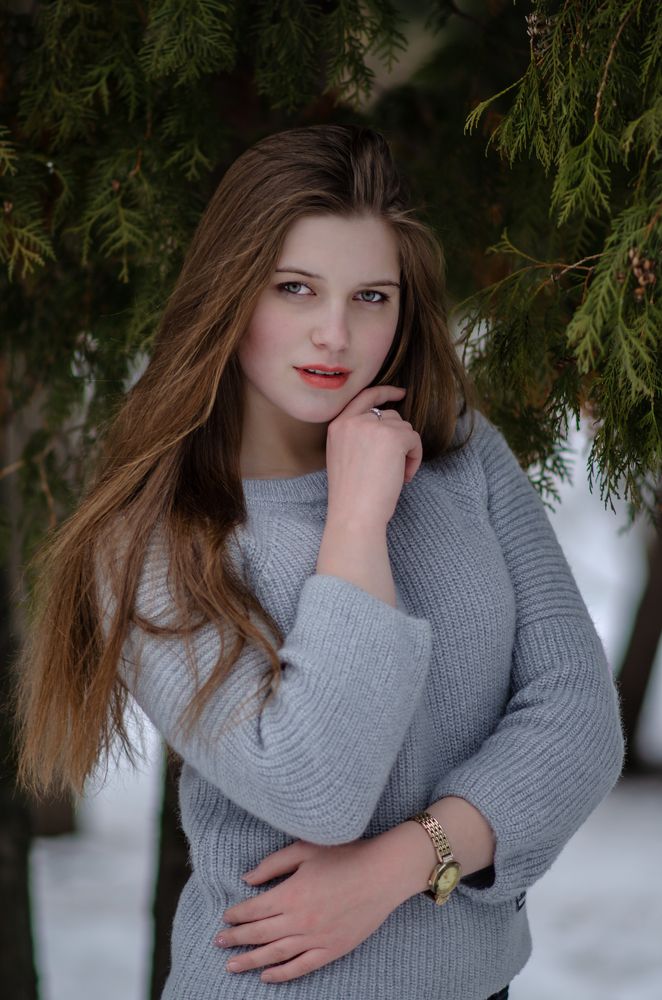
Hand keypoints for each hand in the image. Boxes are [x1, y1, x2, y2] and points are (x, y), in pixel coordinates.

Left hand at [214, 837, 404, 983]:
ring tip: (231, 965)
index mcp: (291, 893)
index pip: (254, 909)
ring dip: (251, 961)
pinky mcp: (332, 949)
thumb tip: (247, 879)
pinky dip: (282, 974)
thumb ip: (273, 864)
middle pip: (259, 934)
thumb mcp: (305, 850)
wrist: (383, 872)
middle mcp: (300, 919)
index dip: (237, 915)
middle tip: (219, 942)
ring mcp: (316, 938)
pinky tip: (266, 976)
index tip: (225, 918)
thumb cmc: (346, 854)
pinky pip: (302, 967)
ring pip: (275, 955)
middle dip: (236, 939)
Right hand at [325, 384, 422, 526]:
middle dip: (398, 439)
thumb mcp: (343, 457)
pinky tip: (404, 477)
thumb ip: (357, 437)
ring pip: (404, 428)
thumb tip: (389, 428)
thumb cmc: (351, 496)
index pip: (363, 397)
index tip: (399, 393)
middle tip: (395, 466)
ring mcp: (372, 427)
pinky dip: (415, 458)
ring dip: (407, 450)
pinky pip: (415, 440)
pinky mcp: (393, 437)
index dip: (384, 392)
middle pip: (390, 416)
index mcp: (337, 425)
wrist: (353, 514)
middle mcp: (353, 421)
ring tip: (398, 474)